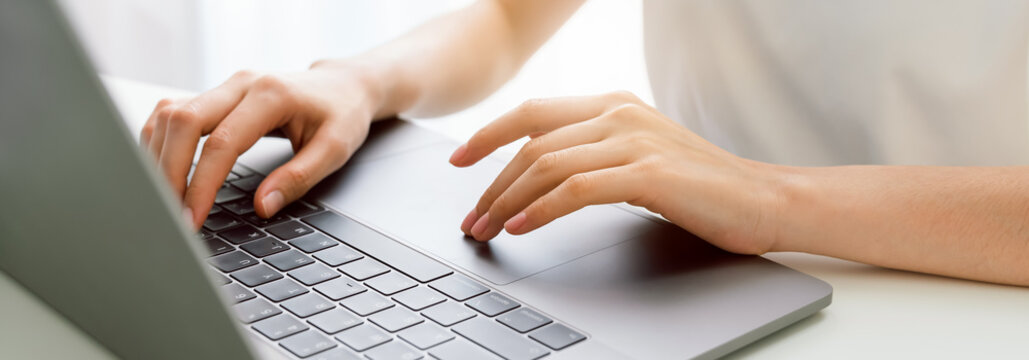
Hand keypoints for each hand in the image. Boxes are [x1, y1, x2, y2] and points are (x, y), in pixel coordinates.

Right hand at [141, 63, 379, 228]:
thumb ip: (298, 178)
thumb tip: (263, 206)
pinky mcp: (217, 94)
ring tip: (163, 198)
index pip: (220, 143)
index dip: (201, 185)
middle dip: (168, 172)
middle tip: (170, 215)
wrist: (344, 85)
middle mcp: (241, 83)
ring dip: (157, 156)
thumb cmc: (342, 114)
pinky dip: (161, 141)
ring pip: (169, 114)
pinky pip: (174, 113)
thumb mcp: (335, 149)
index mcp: (271, 95)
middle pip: (182, 122)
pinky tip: (163, 170)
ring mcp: (225, 86)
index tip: (192, 218)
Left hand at [449, 91, 784, 253]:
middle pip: (530, 143)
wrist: (762, 199)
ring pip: (546, 164)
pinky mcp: (647, 173)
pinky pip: (576, 189)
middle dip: (491, 183)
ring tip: (488, 228)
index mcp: (612, 104)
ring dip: (507, 200)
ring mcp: (633, 140)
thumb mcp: (639, 153)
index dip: (488, 134)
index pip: (532, 112)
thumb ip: (594, 150)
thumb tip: (537, 171)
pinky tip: (522, 227)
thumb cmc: (700, 185)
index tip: (459, 159)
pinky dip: (541, 210)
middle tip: (472, 217)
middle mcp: (618, 114)